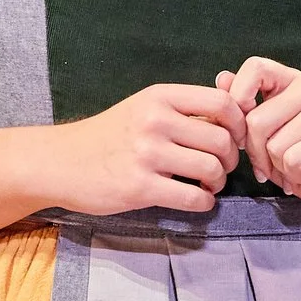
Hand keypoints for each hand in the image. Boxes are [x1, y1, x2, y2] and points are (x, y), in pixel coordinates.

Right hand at [49, 82, 247, 215]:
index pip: (221, 103)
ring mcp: (146, 154)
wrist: (60, 162)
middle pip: (222, 140)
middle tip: (220, 168)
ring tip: (207, 185)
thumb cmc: (107, 136)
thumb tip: (233, 114)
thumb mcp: (142, 108)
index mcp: (159, 97)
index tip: (236, 139)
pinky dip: (205, 202)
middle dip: (230, 159)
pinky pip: (194, 198)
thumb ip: (182, 109)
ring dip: (218, 182)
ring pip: (212, 170)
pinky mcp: (140, 187)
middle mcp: (154, 121)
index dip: (239, 124)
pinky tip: (196, 200)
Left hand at [227, 57, 300, 219]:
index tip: (243, 128)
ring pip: (274, 145)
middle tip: (273, 162)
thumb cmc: (296, 159)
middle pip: (256, 120)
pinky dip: (294, 175)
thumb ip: (242, 105)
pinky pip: (293, 160)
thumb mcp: (262, 133)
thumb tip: (222, 79)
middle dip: (256, 152)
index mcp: (290, 81)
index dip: (238, 98)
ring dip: (277, 167)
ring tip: (295, 167)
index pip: (255, 67)